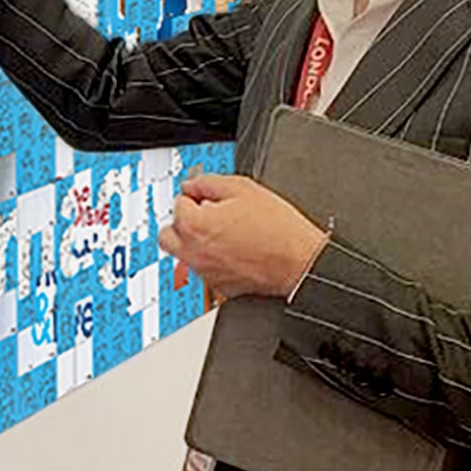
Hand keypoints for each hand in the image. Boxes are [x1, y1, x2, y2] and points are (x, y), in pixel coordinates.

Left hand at [158, 173, 329, 300]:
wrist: (301, 263)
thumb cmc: (278, 229)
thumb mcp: (243, 188)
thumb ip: (208, 182)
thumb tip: (192, 185)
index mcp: (194, 225)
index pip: (178, 203)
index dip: (197, 196)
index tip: (210, 198)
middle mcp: (193, 252)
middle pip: (168, 234)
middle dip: (183, 222)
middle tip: (205, 215)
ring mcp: (205, 272)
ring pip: (183, 255)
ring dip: (194, 242)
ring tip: (221, 233)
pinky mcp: (220, 287)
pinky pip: (203, 270)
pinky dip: (211, 261)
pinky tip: (232, 251)